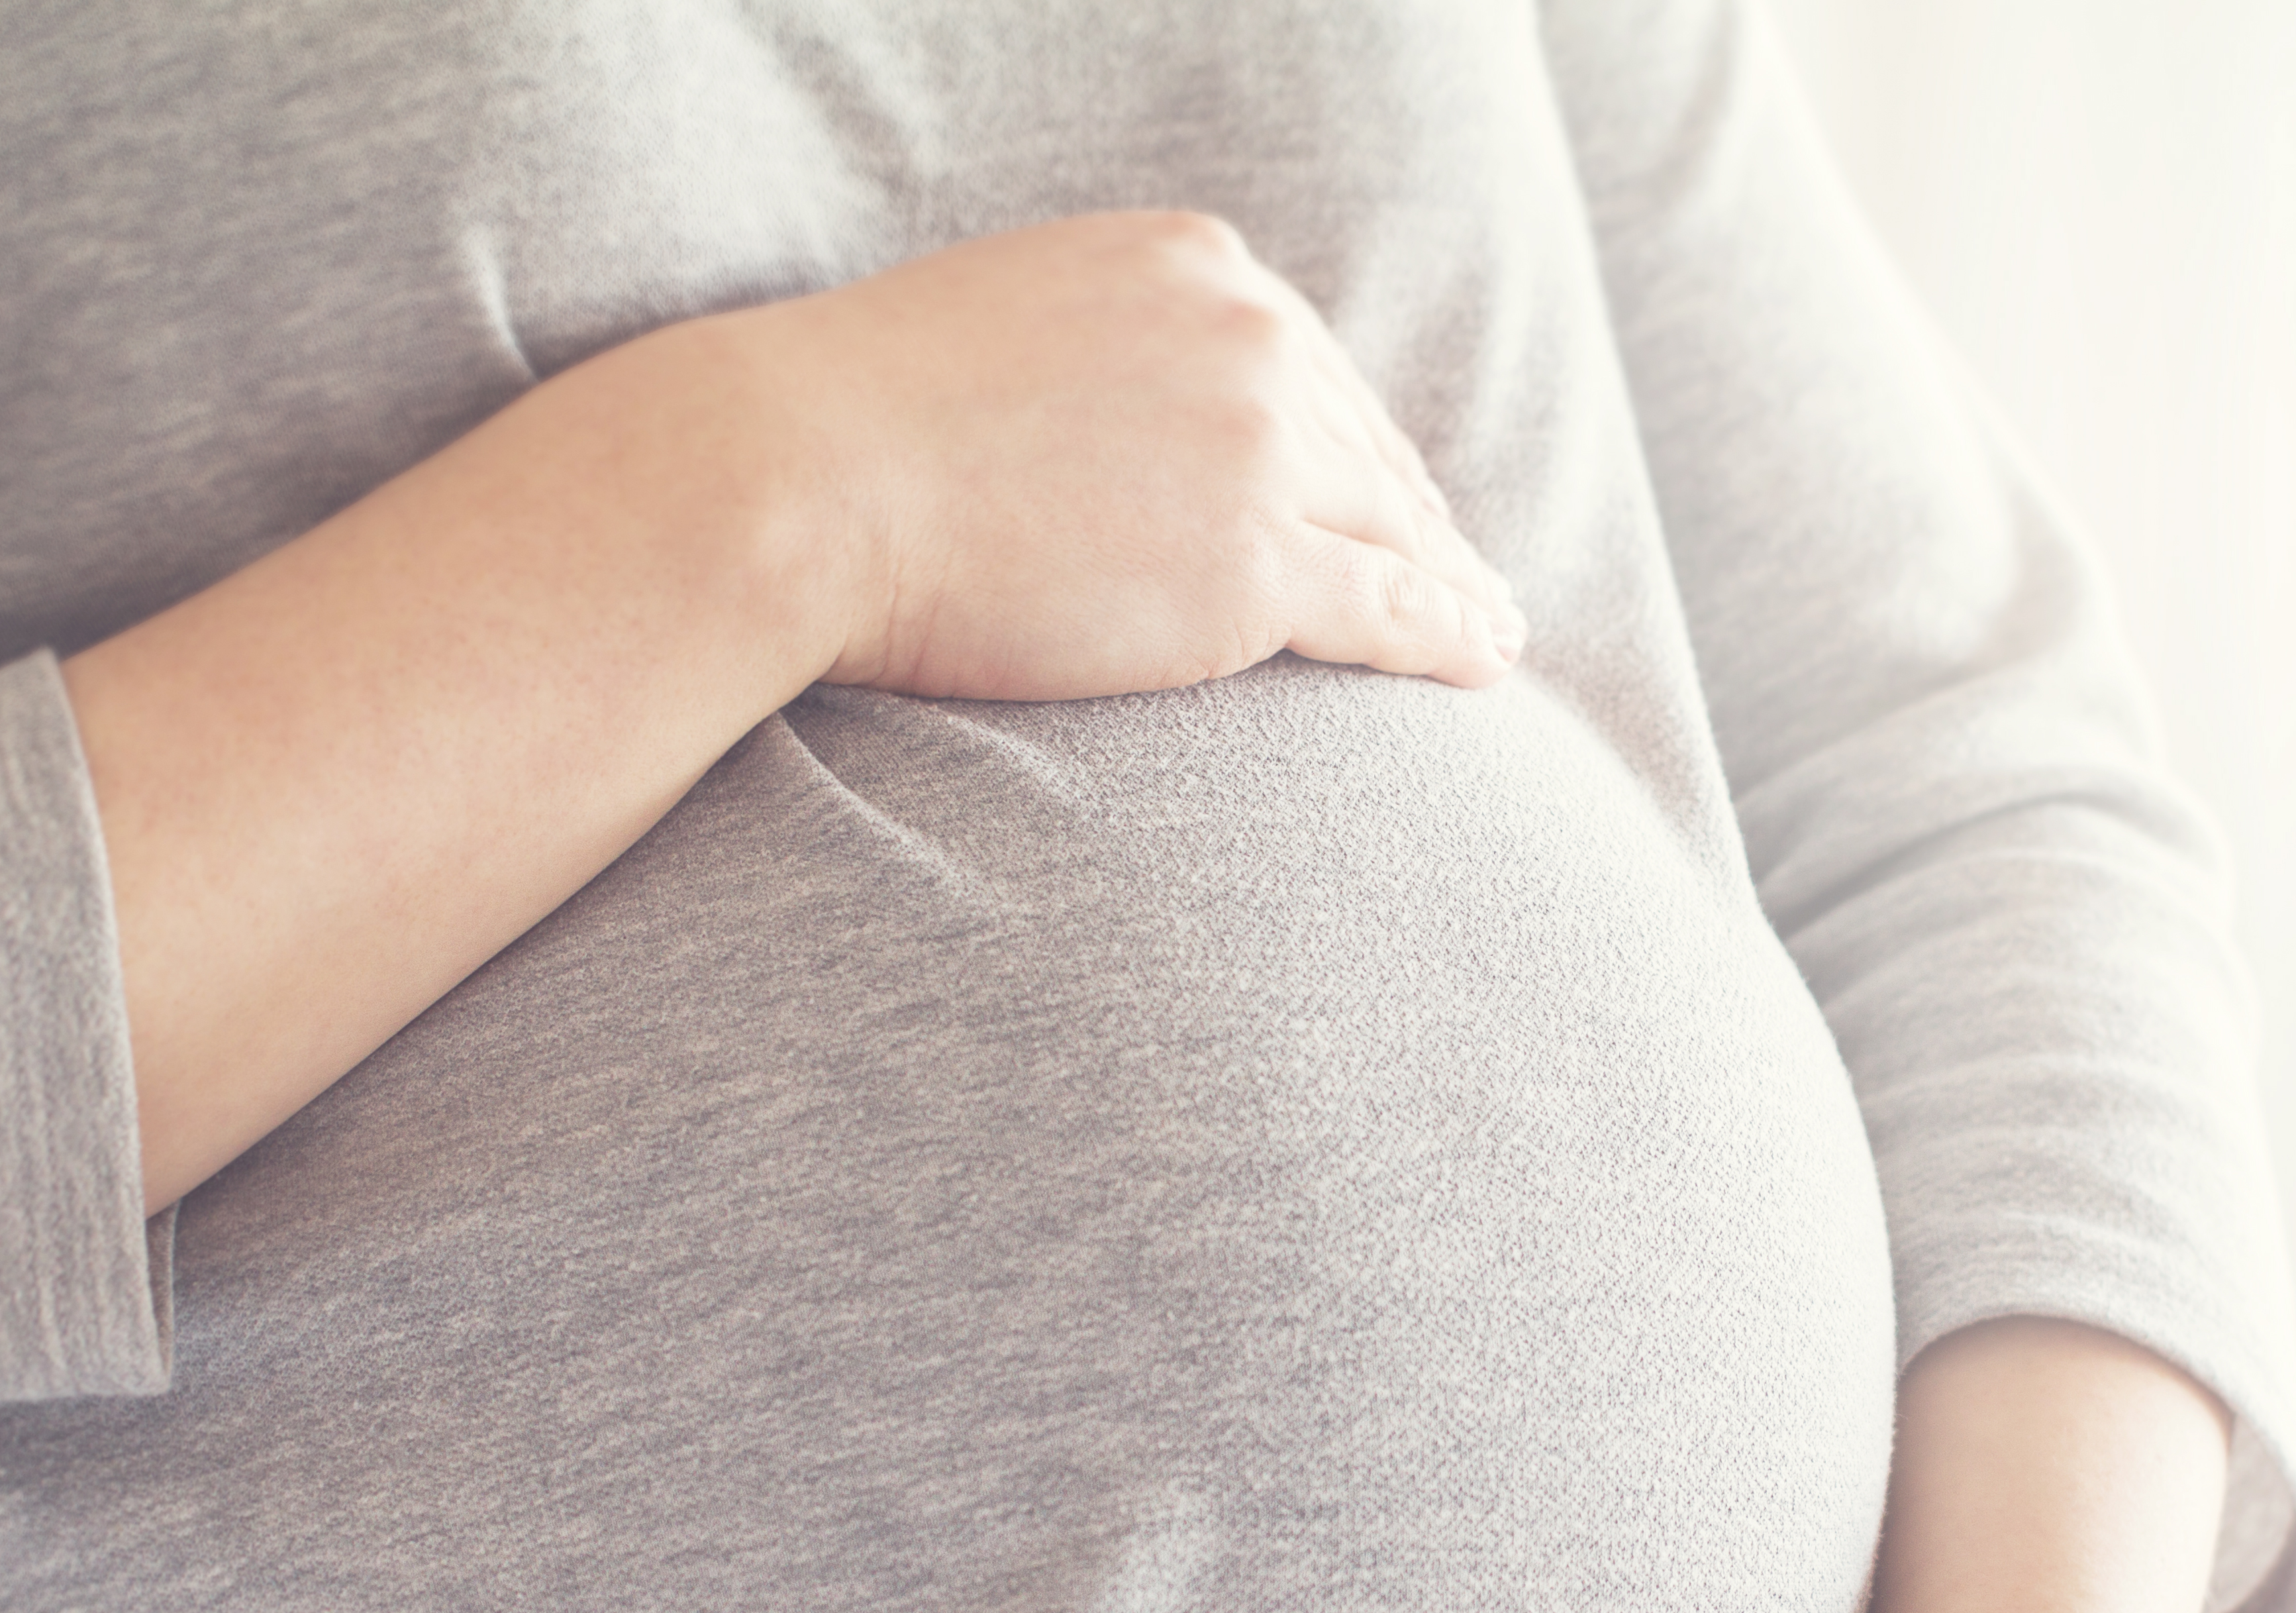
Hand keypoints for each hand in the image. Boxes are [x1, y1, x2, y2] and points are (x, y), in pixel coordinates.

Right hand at [731, 208, 1523, 701]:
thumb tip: (1142, 422)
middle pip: (1366, 449)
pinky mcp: (1255, 565)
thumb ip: (1111, 356)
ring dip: (1456, 585)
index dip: (1358, 449)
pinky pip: (1390, 606)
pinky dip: (1452, 638)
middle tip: (1464, 576)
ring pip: (1396, 530)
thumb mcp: (1017, 329)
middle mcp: (1253, 339)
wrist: (803, 478)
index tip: (1393, 500)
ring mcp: (1262, 451)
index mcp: (1198, 268)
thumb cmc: (865, 422)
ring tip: (1492, 631)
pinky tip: (1486, 660)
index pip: (1311, 369)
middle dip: (1418, 518)